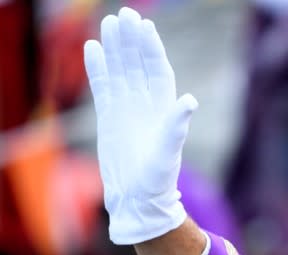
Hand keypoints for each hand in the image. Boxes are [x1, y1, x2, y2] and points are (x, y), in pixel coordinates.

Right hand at [84, 7, 195, 244]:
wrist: (137, 199)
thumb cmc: (157, 180)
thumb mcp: (167, 153)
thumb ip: (176, 127)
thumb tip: (189, 101)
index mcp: (163, 110)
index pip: (157, 71)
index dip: (151, 49)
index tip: (144, 26)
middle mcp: (146, 105)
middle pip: (138, 65)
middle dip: (132, 41)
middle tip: (125, 14)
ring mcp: (126, 109)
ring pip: (120, 72)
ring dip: (115, 49)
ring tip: (109, 24)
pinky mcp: (109, 118)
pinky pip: (102, 86)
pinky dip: (97, 68)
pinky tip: (92, 49)